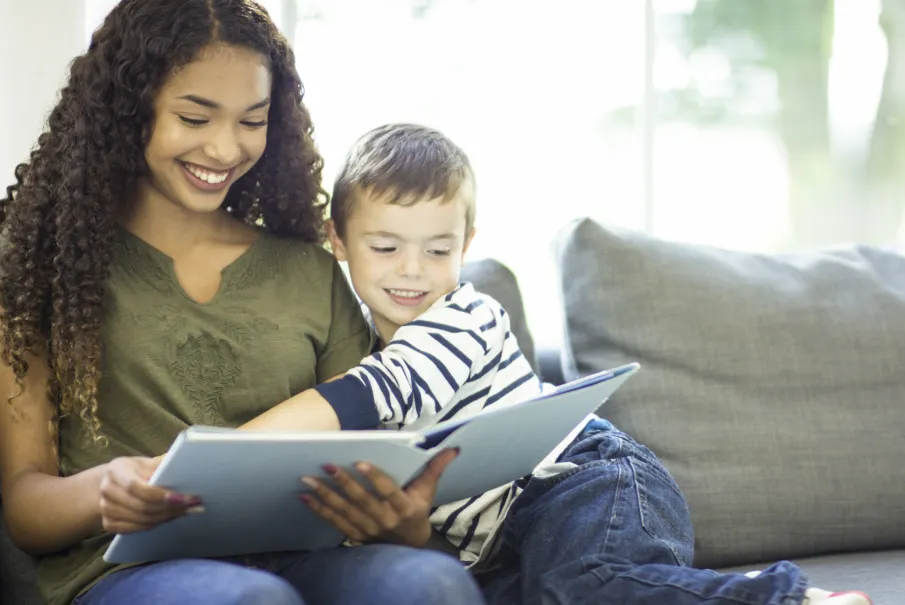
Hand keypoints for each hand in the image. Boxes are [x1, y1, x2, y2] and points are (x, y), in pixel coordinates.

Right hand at [98, 456, 201, 533]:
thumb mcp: (146, 462)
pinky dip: (156, 524)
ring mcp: (105, 509)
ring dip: (167, 517)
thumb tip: (186, 462)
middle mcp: (107, 490)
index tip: (184, 497)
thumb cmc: (135, 470)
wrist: (112, 483)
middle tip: (194, 506)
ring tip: (189, 511)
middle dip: (171, 508)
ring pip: (141, 519)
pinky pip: (136, 529)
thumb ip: (163, 464)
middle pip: (141, 506)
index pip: (136, 487)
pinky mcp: (109, 523)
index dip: (160, 495)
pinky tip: (172, 517)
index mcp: (116, 470)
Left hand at [299, 448, 458, 547]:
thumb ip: (435, 468)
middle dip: (343, 483)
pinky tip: (305, 497)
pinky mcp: (354, 534)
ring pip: (344, 510)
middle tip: (327, 466)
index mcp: (404, 507)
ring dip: (325, 495)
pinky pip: (334, 521)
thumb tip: (452, 448)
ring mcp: (367, 529)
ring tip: (308, 479)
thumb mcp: (428, 491)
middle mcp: (384, 519)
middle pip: (362, 500)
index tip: (360, 462)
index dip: (374, 477)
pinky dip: (318, 509)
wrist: (407, 547)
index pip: (388, 490)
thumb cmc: (417, 512)